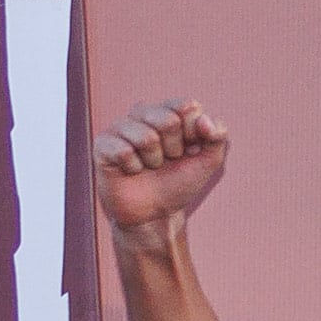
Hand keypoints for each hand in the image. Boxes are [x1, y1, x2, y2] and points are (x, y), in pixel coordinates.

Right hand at [97, 98, 230, 249]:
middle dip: (175, 149)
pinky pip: (124, 151)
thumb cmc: (178, 183)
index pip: (187, 106)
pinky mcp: (102, 143)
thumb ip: (217, 138)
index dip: (194, 134)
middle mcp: (142, 113)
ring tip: (149, 166)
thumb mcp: (208, 162)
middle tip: (167, 160)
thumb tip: (204, 118)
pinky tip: (131, 170)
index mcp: (168, 111)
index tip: (189, 150)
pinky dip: (134, 168)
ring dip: (154, 161)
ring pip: (146, 137)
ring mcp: (120, 126)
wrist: (154, 214)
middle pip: (168, 120)